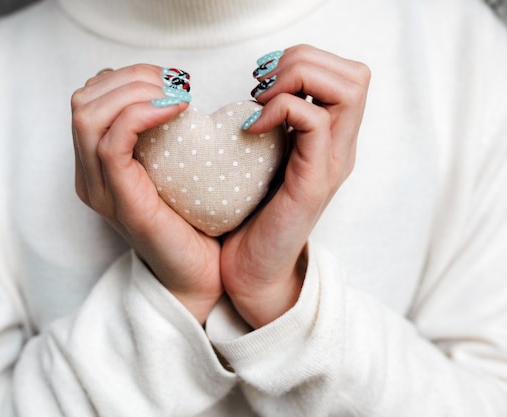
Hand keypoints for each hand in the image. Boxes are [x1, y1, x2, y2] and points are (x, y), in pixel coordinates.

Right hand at [71, 65, 222, 323]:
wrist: (199, 275)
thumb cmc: (193, 221)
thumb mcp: (173, 168)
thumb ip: (161, 136)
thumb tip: (178, 90)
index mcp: (96, 165)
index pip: (89, 98)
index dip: (126, 76)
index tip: (169, 81)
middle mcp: (88, 176)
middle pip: (83, 100)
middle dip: (132, 77)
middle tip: (177, 84)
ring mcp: (99, 189)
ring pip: (89, 115)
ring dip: (136, 91)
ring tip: (177, 95)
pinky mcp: (120, 201)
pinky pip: (112, 143)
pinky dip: (142, 114)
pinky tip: (177, 110)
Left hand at [220, 45, 370, 327]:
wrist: (251, 270)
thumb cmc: (250, 216)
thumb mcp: (264, 160)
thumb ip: (273, 127)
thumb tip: (257, 89)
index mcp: (330, 141)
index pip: (346, 74)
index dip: (306, 61)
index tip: (263, 81)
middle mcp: (340, 149)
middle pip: (355, 74)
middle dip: (302, 62)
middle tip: (262, 86)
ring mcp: (332, 165)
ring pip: (347, 89)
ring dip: (296, 80)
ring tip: (260, 101)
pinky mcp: (314, 182)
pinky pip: (316, 122)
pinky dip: (281, 109)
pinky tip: (251, 127)